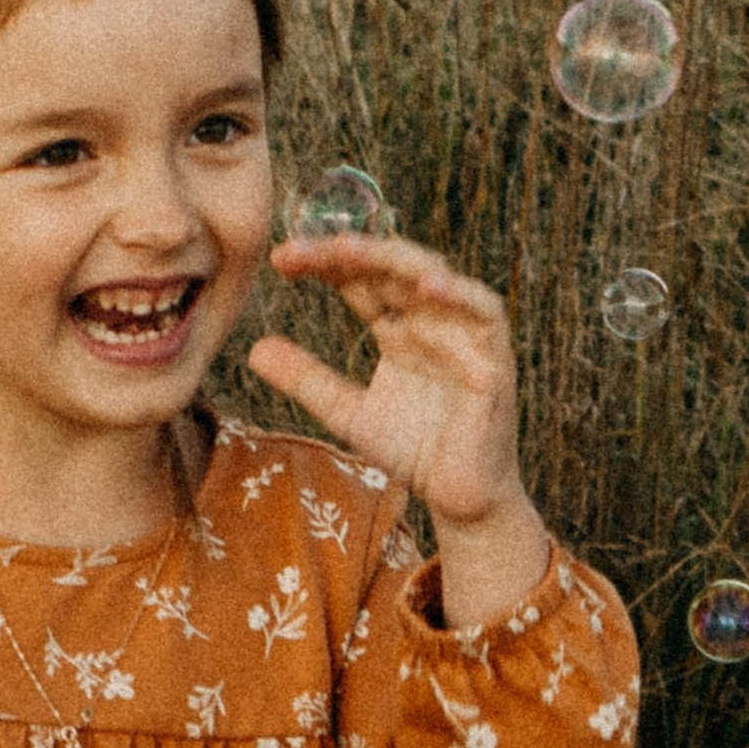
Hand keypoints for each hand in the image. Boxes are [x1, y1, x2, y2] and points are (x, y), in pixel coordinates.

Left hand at [249, 232, 547, 628]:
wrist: (459, 498)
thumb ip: (308, 380)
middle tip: (301, 250)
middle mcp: (428, 319)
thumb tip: (254, 348)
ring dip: (395, 258)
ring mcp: (462, 332)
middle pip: (389, 268)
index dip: (323, 264)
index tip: (280, 260)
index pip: (358, 280)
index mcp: (396, 328)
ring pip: (433, 275)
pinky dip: (460, 293)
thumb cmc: (413, 450)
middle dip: (347, 253)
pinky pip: (485, 310)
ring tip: (350, 250)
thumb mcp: (348, 413)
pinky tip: (428, 286)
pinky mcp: (494, 354)